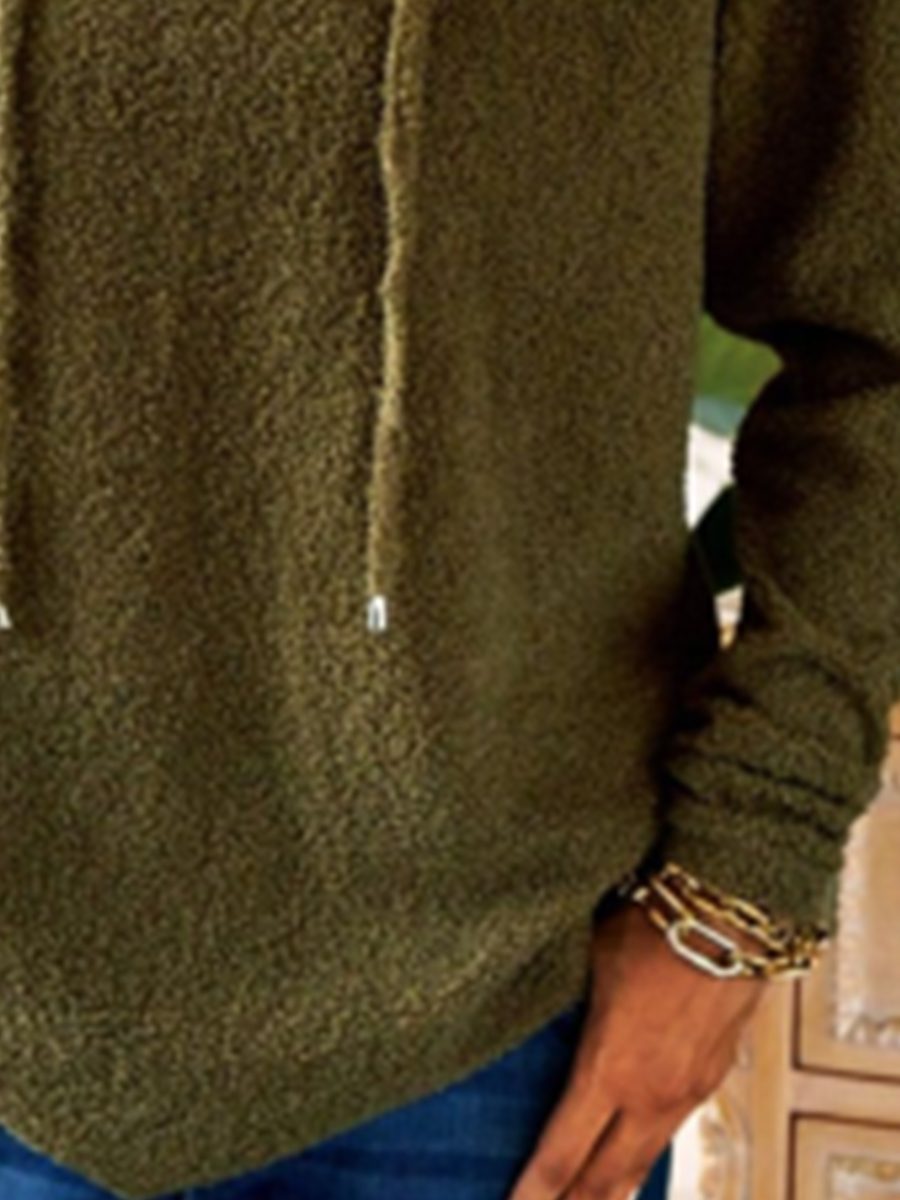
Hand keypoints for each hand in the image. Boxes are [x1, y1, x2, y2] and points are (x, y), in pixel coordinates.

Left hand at [505, 899, 768, 1199]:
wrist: (733, 920)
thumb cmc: (654, 928)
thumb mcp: (588, 960)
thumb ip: (566, 1002)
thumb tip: (536, 1006)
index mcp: (608, 1069)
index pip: (562, 1153)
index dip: (534, 1193)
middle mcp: (650, 1096)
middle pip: (604, 1178)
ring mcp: (687, 1091)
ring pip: (643, 1162)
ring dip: (612, 1193)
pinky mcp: (713, 1076)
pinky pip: (670, 1131)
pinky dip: (644, 1155)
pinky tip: (632, 1158)